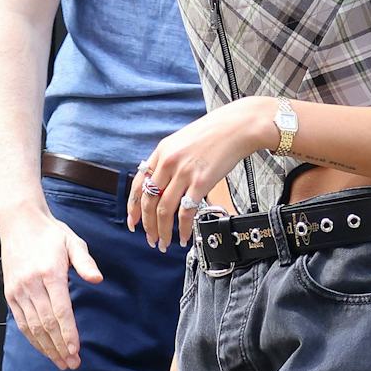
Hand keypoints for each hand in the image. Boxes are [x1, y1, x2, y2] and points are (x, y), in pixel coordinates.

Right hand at [0, 204, 101, 369]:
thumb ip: (85, 262)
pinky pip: (22, 322)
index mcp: (49, 273)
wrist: (19, 222)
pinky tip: (44, 349)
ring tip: (61, 362)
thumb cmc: (50, 233)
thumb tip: (97, 279)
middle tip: (72, 364)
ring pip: (33, 327)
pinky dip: (33, 338)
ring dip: (47, 347)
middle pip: (46, 324)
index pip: (60, 310)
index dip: (68, 333)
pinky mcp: (10, 294)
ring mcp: (18, 290)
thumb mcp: (73, 242)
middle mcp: (31, 284)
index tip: (76, 350)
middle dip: (60, 347)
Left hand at [129, 100, 272, 249]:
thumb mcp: (182, 142)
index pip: (138, 184)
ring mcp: (184, 173)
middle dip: (147, 225)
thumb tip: (161, 184)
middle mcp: (168, 163)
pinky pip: (186, 212)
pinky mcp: (201, 182)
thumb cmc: (214, 133)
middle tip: (150, 239)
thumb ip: (169, 161)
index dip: (133, 208)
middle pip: (149, 201)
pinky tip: (184, 237)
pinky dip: (183, 228)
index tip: (133, 223)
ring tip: (164, 243)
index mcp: (161, 152)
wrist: (237, 127)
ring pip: (164, 210)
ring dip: (163, 231)